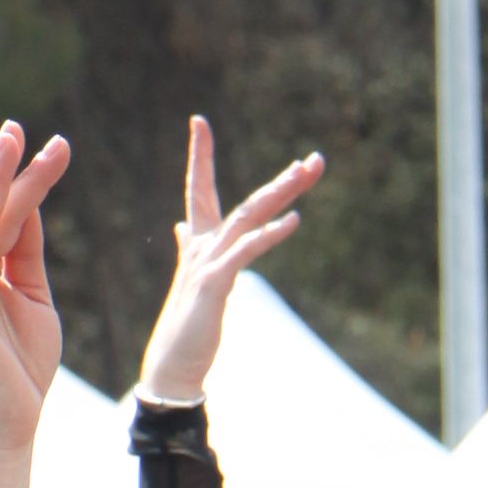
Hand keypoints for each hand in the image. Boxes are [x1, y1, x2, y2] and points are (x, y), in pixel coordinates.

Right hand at [0, 122, 71, 464]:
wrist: (7, 427)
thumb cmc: (21, 369)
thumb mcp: (34, 298)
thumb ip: (28, 255)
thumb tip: (32, 206)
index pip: (6, 216)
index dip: (26, 179)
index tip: (51, 145)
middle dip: (3, 167)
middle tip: (18, 125)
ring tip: (9, 141)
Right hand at [136, 115, 323, 403]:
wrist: (173, 365)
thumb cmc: (187, 327)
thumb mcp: (195, 281)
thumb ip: (190, 249)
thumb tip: (181, 227)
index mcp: (199, 244)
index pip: (199, 189)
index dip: (198, 156)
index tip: (198, 122)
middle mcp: (203, 246)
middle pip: (246, 202)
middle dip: (281, 180)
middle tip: (314, 160)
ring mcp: (208, 263)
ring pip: (248, 217)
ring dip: (280, 194)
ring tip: (307, 175)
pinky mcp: (215, 284)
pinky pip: (246, 252)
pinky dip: (270, 234)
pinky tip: (293, 220)